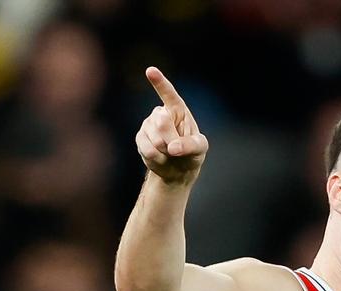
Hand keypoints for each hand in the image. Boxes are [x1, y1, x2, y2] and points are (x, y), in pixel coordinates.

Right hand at [136, 67, 208, 183]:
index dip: (160, 82)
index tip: (150, 70)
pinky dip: (158, 159)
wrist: (177, 170)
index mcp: (178, 110)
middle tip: (177, 148)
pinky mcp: (140, 138)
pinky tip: (161, 158)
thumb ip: (190, 146)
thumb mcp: (199, 149)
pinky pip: (148, 150)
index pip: (169, 94)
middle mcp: (160, 113)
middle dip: (172, 140)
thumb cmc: (192, 154)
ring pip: (155, 140)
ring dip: (166, 152)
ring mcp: (148, 125)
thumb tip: (173, 148)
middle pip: (162, 123)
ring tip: (170, 153)